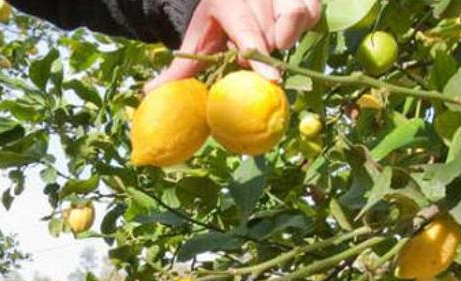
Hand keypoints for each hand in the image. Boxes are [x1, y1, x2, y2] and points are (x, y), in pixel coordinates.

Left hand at [145, 0, 321, 92]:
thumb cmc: (210, 23)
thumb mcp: (195, 41)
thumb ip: (177, 69)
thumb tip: (149, 91)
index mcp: (226, 2)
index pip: (248, 33)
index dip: (260, 57)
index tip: (273, 79)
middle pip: (271, 31)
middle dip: (264, 51)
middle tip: (251, 58)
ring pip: (297, 15)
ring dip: (287, 36)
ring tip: (273, 41)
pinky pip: (311, 10)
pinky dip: (304, 24)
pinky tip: (288, 32)